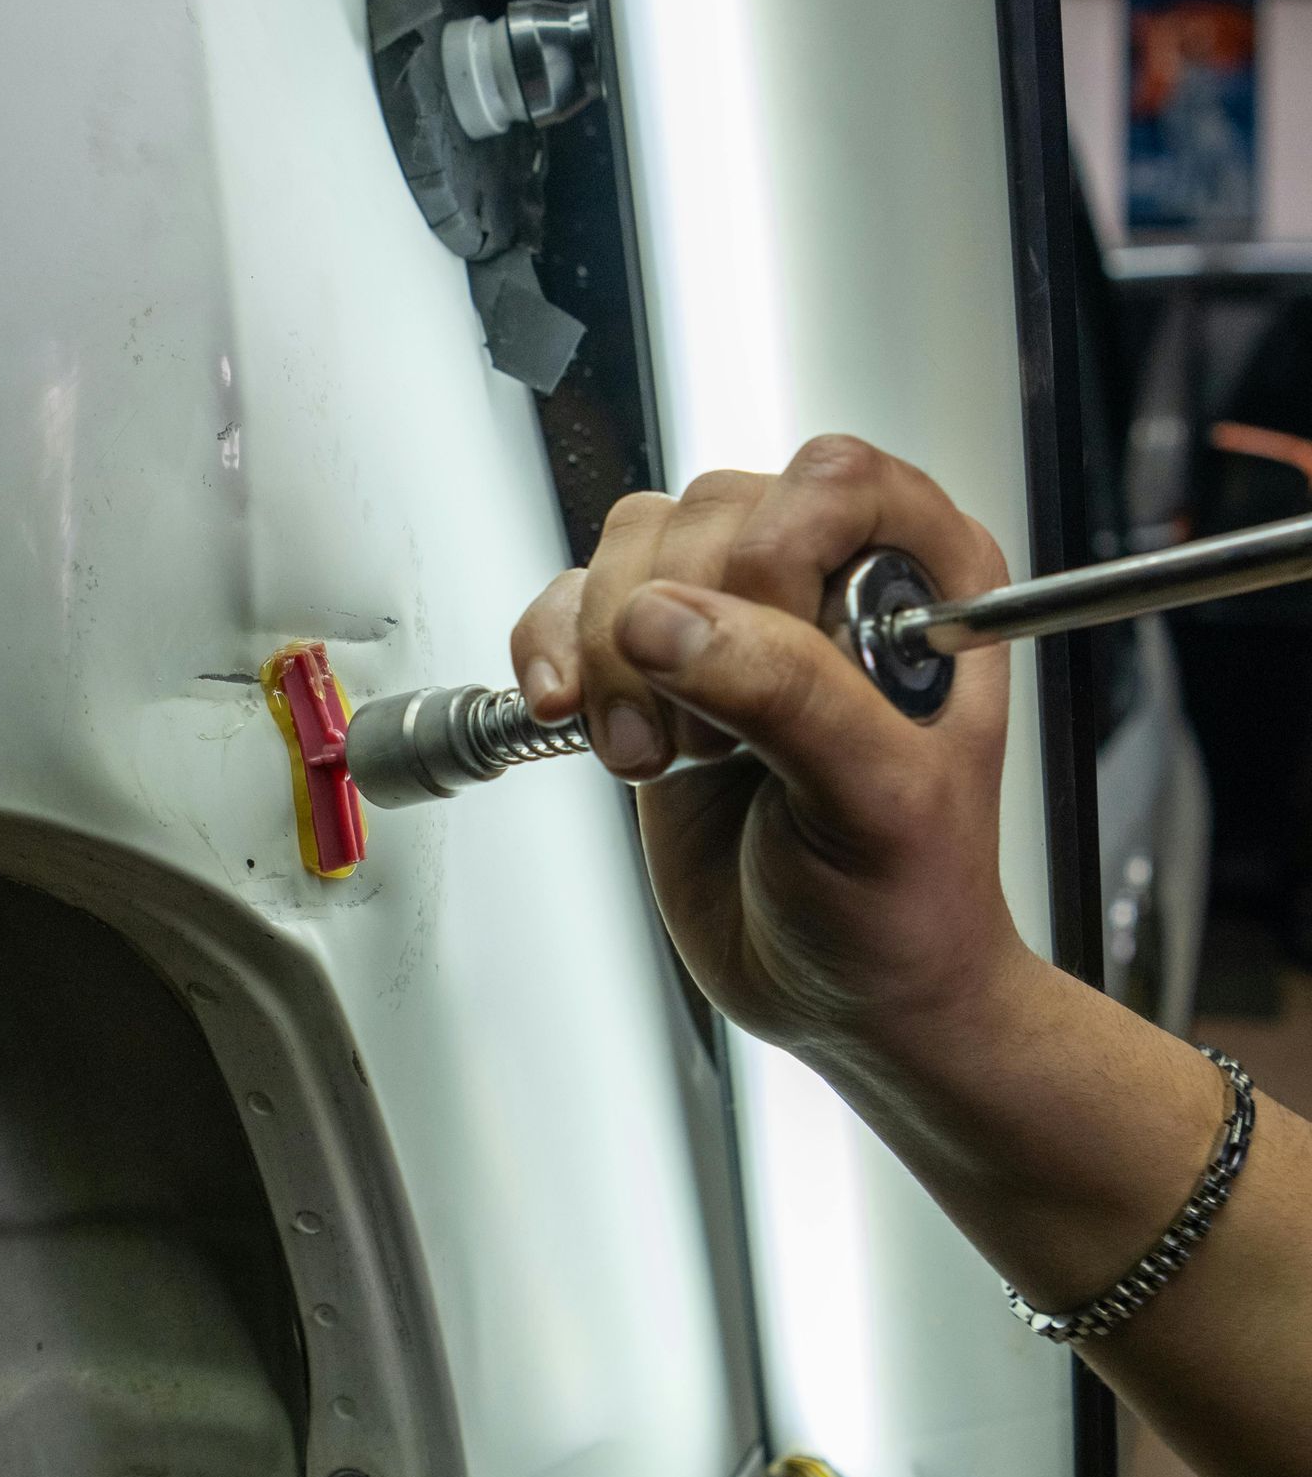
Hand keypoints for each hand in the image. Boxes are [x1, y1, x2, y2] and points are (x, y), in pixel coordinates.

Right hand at [510, 436, 1028, 1064]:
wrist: (846, 997)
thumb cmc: (906, 906)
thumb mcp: (877, 804)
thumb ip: (788, 696)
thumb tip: (665, 621)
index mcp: (925, 581)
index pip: (834, 480)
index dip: (777, 554)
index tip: (762, 659)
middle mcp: (828, 577)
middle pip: (709, 511)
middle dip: (678, 629)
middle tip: (707, 744)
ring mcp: (733, 618)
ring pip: (632, 547)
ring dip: (610, 654)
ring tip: (654, 754)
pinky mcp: (652, 665)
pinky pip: (570, 602)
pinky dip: (550, 653)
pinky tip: (576, 719)